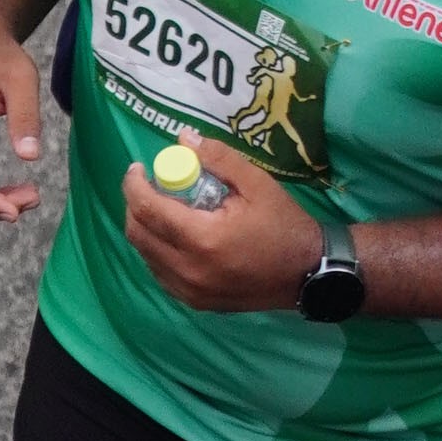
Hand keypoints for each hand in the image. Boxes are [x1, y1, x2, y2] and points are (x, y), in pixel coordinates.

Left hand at [116, 133, 323, 310]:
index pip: (148, 209)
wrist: (306, 274)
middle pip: (138, 234)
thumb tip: (183, 139)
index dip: (134, 185)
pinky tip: (173, 233)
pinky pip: (159, 272)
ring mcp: (187, 290)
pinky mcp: (192, 301)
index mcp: (203, 239)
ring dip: (145, 227)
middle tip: (149, 185)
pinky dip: (157, 249)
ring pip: (144, 255)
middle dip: (135, 204)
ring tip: (163, 206)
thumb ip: (219, 159)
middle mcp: (187, 269)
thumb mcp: (257, 184)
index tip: (137, 168)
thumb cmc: (284, 225)